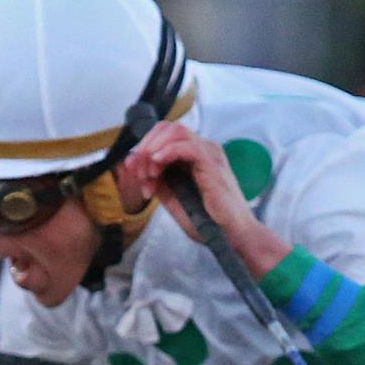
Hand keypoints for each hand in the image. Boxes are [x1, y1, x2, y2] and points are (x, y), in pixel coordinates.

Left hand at [118, 120, 287, 277]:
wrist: (231, 236)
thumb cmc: (207, 221)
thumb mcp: (174, 198)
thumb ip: (158, 182)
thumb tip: (136, 168)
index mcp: (194, 155)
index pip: (164, 135)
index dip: (144, 148)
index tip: (133, 171)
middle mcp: (203, 148)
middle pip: (167, 128)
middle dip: (145, 147)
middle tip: (138, 173)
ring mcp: (209, 152)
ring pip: (174, 132)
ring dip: (153, 150)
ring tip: (148, 175)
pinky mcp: (212, 162)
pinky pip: (186, 146)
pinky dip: (167, 152)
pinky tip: (156, 165)